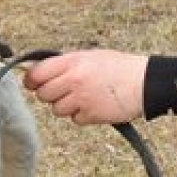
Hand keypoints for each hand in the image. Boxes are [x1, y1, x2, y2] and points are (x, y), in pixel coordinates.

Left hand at [23, 50, 147, 124]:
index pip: (37, 74)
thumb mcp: (91, 56)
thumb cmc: (119, 67)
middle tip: (65, 90)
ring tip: (84, 97)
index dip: (31, 80)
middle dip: (50, 94)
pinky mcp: (90, 116)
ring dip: (66, 106)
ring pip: (56, 110)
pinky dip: (82, 115)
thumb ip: (66, 64)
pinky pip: (74, 119)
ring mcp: (81, 99)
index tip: (32, 83)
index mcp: (73, 62)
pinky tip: (95, 105)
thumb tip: (39, 72)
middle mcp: (74, 80)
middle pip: (43, 94)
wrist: (145, 83)